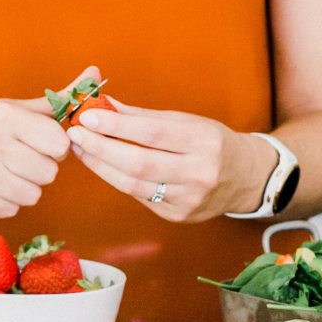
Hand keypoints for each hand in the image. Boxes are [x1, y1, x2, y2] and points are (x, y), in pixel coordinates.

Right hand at [0, 66, 98, 217]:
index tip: (38, 142)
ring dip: (24, 186)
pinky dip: (6, 201)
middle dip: (39, 167)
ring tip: (5, 171)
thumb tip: (96, 74)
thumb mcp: (17, 108)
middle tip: (19, 158)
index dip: (54, 146)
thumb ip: (59, 98)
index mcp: (4, 116)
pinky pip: (12, 209)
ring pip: (32, 195)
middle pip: (48, 172)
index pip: (60, 144)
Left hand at [66, 97, 278, 222]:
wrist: (246, 178)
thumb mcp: (187, 120)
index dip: (115, 125)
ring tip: (81, 150)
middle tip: (75, 134)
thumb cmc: (212, 142)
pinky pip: (140, 198)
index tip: (87, 116)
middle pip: (139, 163)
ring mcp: (189, 200)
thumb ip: (143, 116)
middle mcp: (199, 173)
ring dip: (101, 166)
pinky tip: (103, 166)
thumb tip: (103, 105)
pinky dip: (118, 180)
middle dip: (100, 148)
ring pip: (134, 185)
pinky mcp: (179, 217)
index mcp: (204, 141)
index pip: (151, 133)